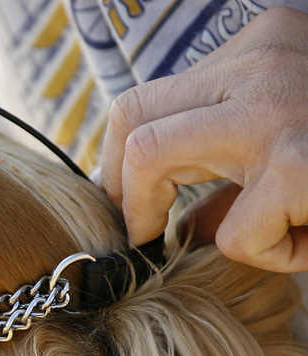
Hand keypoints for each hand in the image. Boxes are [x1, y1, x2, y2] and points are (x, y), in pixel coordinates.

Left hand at [100, 6, 307, 272]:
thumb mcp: (292, 140)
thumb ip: (232, 166)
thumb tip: (176, 221)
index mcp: (262, 47)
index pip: (145, 98)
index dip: (118, 160)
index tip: (126, 204)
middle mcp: (262, 61)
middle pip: (129, 117)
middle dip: (120, 189)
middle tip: (137, 233)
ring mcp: (277, 105)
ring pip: (152, 159)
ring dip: (178, 220)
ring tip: (250, 237)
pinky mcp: (300, 163)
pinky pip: (235, 234)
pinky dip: (269, 255)